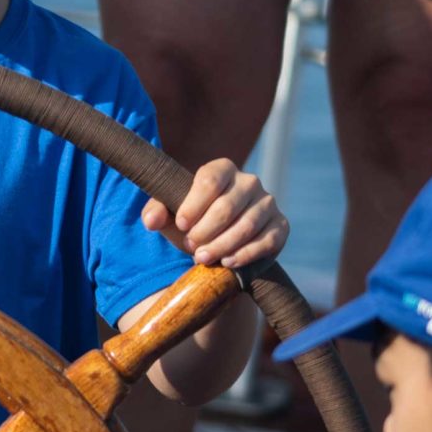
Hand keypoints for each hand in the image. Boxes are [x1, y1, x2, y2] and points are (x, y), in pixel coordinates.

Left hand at [142, 159, 288, 268]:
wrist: (221, 243)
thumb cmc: (194, 223)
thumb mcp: (172, 216)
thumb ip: (157, 212)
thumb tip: (151, 220)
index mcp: (223, 169)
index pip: (209, 180)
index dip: (193, 205)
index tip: (182, 225)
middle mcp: (249, 181)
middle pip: (226, 206)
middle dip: (205, 231)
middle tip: (192, 248)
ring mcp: (267, 203)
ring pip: (246, 225)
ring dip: (222, 245)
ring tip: (203, 259)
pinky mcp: (280, 226)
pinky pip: (266, 241)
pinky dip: (245, 254)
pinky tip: (228, 262)